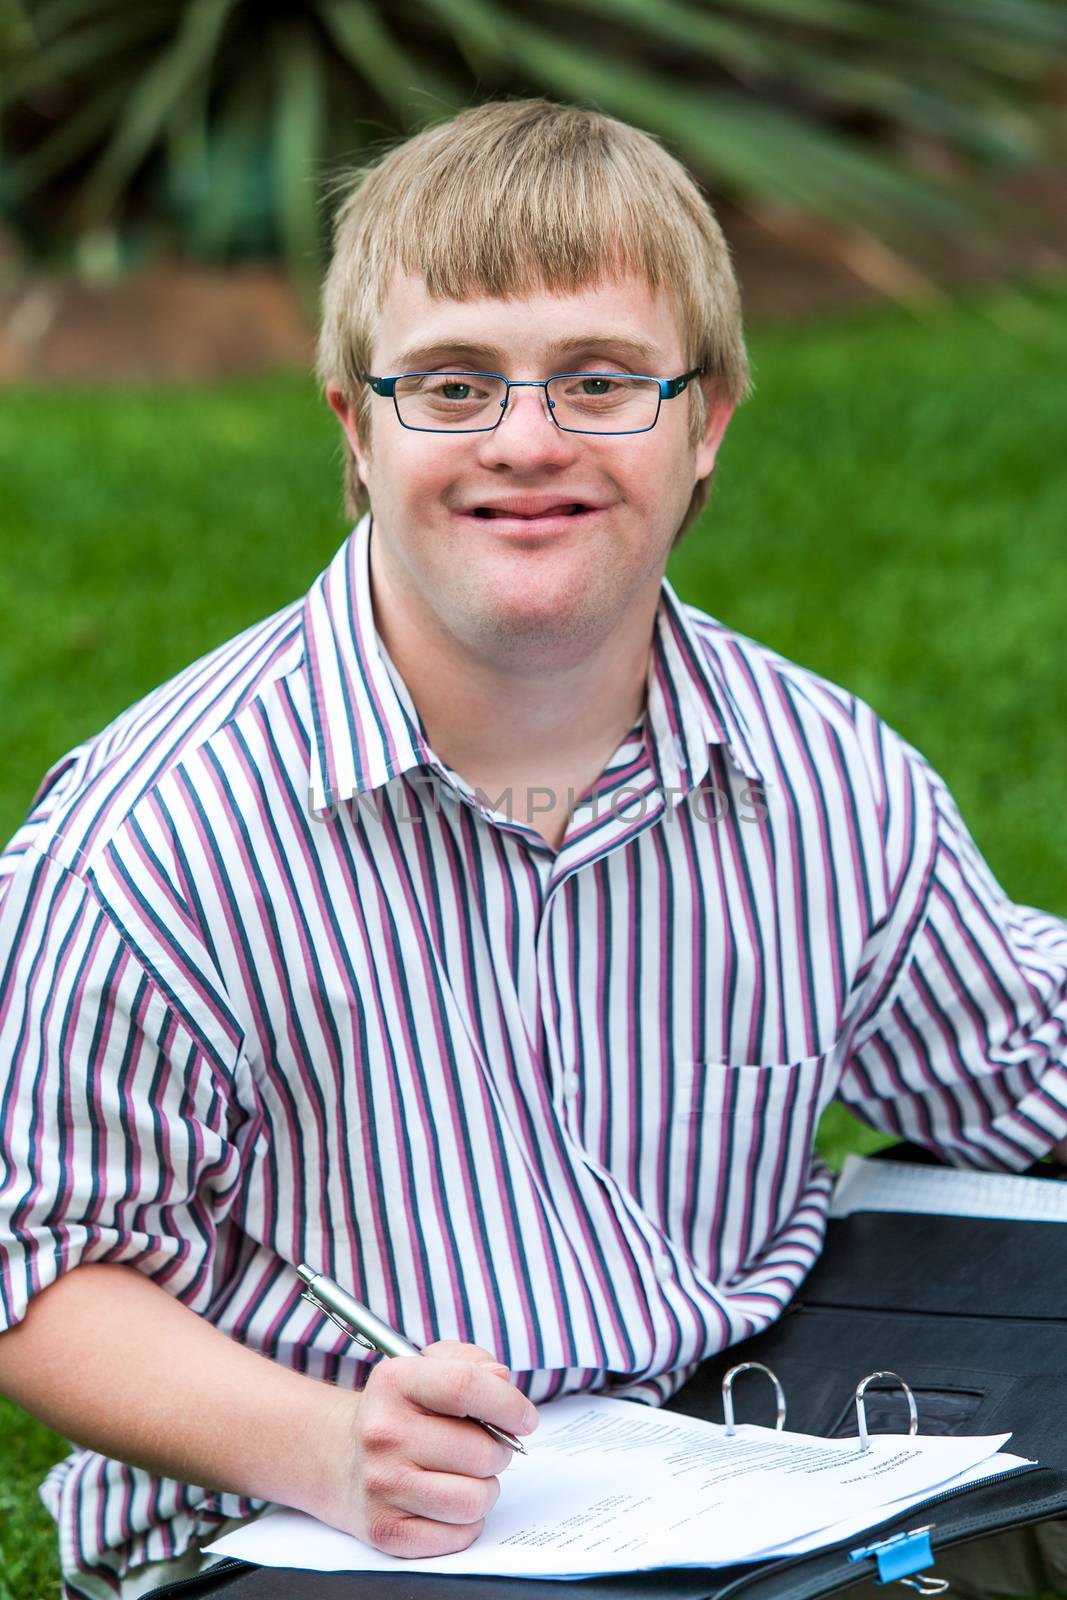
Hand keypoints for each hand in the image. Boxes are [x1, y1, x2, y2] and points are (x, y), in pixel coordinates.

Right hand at [322, 1340, 538, 1556]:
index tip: (525, 1419)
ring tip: (467, 1476)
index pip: (466, 1386)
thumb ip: (471, 1362)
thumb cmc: (400, 1410)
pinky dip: (466, 1523)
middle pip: (481, 1451)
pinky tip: (449, 1503)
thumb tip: (502, 1380)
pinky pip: (457, 1536)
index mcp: (395, 1382)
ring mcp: (381, 1484)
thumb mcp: (426, 1367)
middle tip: (486, 1448)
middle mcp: (383, 1433)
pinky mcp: (385, 1529)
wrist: (341, 1458)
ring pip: (474, 1500)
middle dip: (499, 1452)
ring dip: (485, 1490)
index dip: (509, 1404)